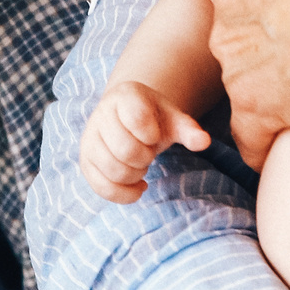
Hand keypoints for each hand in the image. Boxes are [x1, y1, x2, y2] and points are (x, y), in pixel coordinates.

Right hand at [80, 81, 211, 202]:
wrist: (128, 120)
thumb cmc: (154, 119)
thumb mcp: (173, 119)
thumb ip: (188, 129)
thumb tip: (204, 142)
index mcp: (126, 95)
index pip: (138, 120)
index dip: (152, 134)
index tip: (154, 133)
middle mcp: (101, 113)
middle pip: (125, 150)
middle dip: (145, 158)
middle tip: (148, 152)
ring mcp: (89, 138)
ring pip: (113, 170)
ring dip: (135, 174)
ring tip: (141, 165)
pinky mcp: (85, 162)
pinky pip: (102, 188)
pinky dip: (125, 194)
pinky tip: (138, 186)